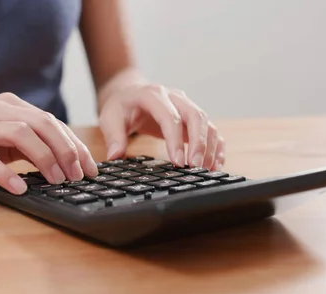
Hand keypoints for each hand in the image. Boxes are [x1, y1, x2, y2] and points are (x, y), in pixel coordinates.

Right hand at [0, 93, 98, 194]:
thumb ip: (25, 144)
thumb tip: (62, 164)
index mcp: (8, 106)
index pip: (50, 121)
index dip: (74, 144)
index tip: (89, 167)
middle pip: (42, 123)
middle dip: (66, 150)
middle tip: (79, 176)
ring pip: (21, 134)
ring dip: (45, 158)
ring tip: (58, 181)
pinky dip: (7, 175)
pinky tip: (21, 189)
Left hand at [97, 69, 224, 170]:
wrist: (130, 92)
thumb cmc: (121, 106)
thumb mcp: (109, 117)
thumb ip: (114, 136)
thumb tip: (115, 156)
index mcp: (153, 95)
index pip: (170, 117)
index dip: (176, 140)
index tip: (178, 163)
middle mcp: (174, 97)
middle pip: (195, 116)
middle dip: (199, 143)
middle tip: (196, 167)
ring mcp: (186, 105)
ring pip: (206, 123)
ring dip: (209, 147)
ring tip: (207, 170)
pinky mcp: (192, 116)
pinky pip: (210, 129)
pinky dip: (215, 146)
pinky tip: (215, 164)